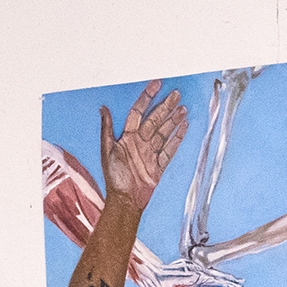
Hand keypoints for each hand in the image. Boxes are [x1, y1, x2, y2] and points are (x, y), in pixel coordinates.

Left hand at [99, 79, 187, 211]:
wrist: (125, 200)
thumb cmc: (114, 177)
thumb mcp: (107, 150)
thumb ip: (107, 129)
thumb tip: (103, 108)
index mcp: (127, 137)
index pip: (138, 112)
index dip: (146, 98)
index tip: (156, 85)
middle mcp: (140, 143)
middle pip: (155, 120)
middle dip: (165, 107)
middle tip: (176, 94)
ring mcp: (151, 153)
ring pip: (164, 132)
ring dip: (174, 120)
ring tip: (183, 109)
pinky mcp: (159, 165)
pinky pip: (170, 149)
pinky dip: (177, 139)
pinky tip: (184, 127)